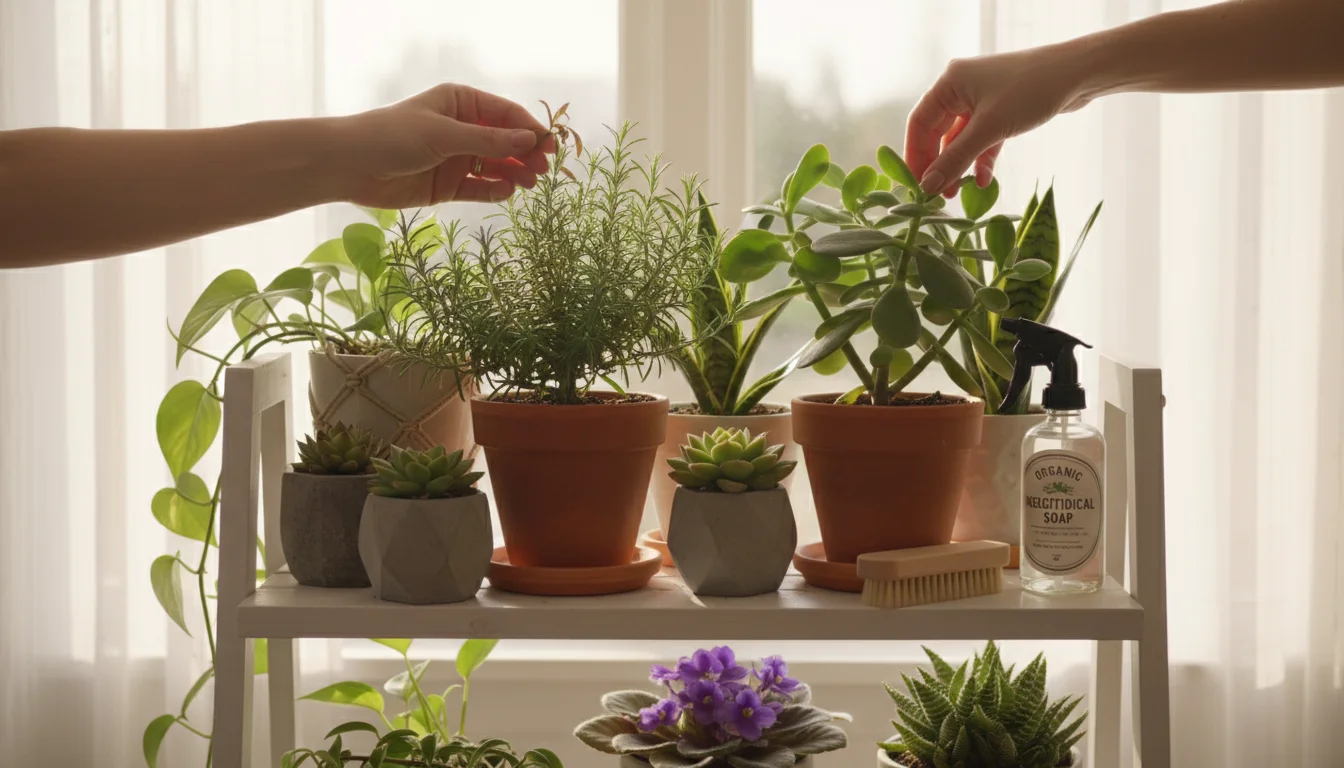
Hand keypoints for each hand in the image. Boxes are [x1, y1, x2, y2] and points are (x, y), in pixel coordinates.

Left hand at [332, 83, 557, 207]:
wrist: (351, 165)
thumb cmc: (394, 137)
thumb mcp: (444, 135)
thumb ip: (488, 140)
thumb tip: (529, 140)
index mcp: (461, 103)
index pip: (506, 114)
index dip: (530, 129)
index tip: (550, 146)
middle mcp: (461, 128)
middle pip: (505, 141)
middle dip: (526, 154)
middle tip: (543, 170)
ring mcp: (455, 157)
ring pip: (495, 165)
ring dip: (515, 173)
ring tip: (530, 184)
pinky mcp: (448, 185)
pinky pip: (479, 187)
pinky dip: (495, 189)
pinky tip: (507, 191)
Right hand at [905, 45, 1091, 196]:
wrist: (1078, 75)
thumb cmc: (1031, 91)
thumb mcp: (989, 129)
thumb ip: (956, 159)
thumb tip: (928, 187)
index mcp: (950, 83)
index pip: (919, 123)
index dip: (915, 156)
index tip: (916, 186)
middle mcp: (960, 89)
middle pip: (937, 133)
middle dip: (938, 165)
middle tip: (937, 195)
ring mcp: (980, 100)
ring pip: (959, 140)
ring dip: (958, 166)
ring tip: (957, 193)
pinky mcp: (1000, 111)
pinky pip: (981, 140)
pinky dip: (980, 159)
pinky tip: (984, 180)